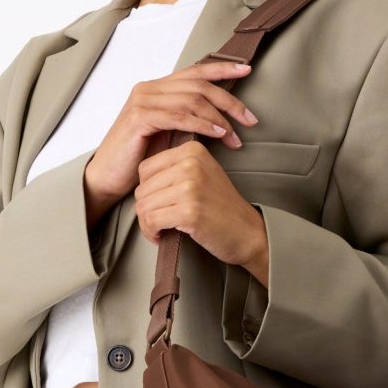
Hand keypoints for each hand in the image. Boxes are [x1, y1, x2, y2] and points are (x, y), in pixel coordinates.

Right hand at [81, 58, 255, 221]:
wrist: (106, 178)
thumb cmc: (136, 159)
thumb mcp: (166, 134)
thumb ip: (186, 119)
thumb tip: (219, 118)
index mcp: (155, 88)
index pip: (194, 71)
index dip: (222, 68)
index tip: (247, 69)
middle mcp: (148, 88)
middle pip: (199, 85)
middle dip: (229, 100)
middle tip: (250, 119)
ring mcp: (142, 101)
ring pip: (192, 100)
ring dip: (220, 117)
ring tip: (236, 135)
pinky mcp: (140, 118)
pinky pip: (179, 116)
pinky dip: (202, 124)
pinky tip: (218, 134)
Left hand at [133, 137, 269, 283]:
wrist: (248, 232)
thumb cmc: (221, 208)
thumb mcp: (202, 174)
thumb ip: (175, 167)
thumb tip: (139, 174)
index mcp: (192, 150)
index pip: (145, 169)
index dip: (146, 191)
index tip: (159, 204)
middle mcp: (191, 164)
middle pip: (142, 189)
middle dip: (145, 210)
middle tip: (158, 222)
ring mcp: (190, 187)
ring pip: (144, 206)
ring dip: (147, 224)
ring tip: (159, 230)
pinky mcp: (189, 211)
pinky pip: (151, 221)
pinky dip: (151, 233)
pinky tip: (161, 236)